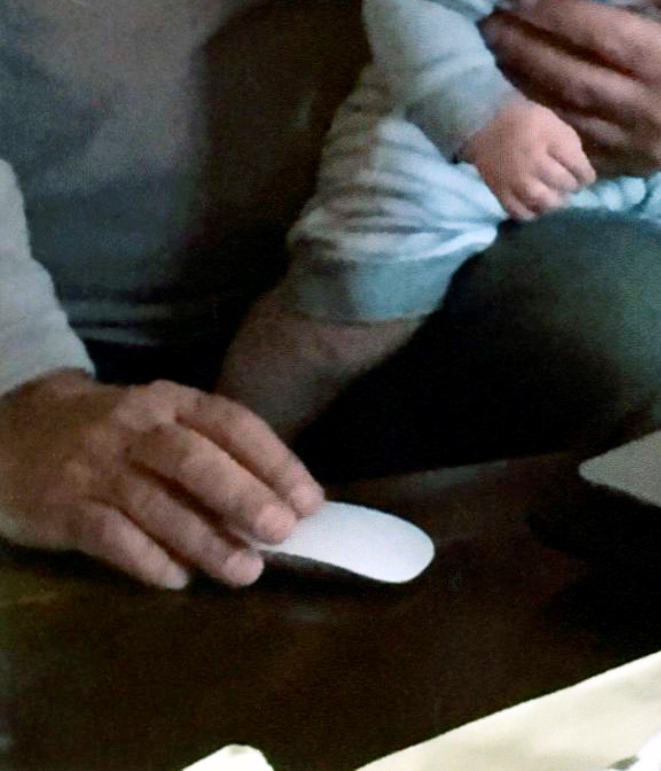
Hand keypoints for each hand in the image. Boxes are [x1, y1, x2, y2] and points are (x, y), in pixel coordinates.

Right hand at [0, 368, 322, 589]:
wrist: (16, 434)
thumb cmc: (109, 433)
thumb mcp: (158, 422)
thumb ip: (209, 452)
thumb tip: (274, 500)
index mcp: (170, 400)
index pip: (231, 422)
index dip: (273, 460)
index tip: (309, 500)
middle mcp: (137, 429)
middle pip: (195, 460)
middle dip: (243, 495)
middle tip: (282, 531)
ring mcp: (98, 468)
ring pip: (158, 505)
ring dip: (205, 541)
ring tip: (246, 572)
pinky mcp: (65, 509)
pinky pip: (112, 537)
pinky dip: (148, 560)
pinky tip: (179, 580)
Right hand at [468, 99, 596, 218]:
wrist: (485, 123)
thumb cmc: (525, 121)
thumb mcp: (553, 121)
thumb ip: (569, 144)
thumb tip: (580, 169)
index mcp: (548, 139)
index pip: (577, 165)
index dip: (586, 175)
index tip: (586, 177)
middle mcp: (532, 161)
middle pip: (563, 184)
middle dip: (572, 187)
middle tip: (571, 186)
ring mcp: (515, 179)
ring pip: (543, 202)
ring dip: (556, 203)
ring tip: (557, 198)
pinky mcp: (500, 192)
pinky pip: (520, 213)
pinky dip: (532, 213)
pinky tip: (537, 205)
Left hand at [483, 0, 660, 174]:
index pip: (605, 35)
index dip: (559, 14)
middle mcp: (652, 109)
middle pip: (573, 77)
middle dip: (524, 47)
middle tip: (487, 18)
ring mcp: (639, 143)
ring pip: (567, 114)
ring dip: (522, 82)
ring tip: (489, 48)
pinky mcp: (631, 164)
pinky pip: (576, 142)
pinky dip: (542, 117)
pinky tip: (513, 89)